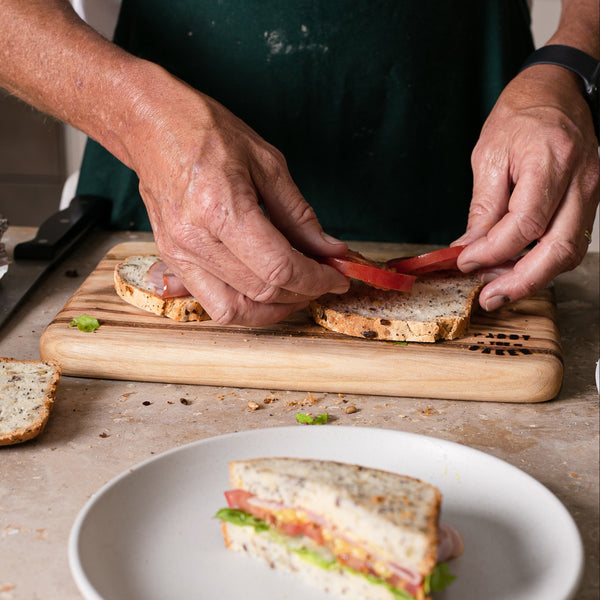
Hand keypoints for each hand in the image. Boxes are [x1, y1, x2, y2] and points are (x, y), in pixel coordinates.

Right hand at [128, 69, 348, 325]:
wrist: (151, 126)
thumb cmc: (207, 133)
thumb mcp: (267, 164)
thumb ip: (300, 215)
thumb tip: (329, 250)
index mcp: (222, 208)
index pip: (279, 267)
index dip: (316, 279)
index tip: (337, 277)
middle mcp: (196, 239)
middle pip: (262, 291)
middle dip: (304, 292)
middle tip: (323, 278)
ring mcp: (179, 254)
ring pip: (236, 310)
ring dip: (274, 309)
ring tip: (297, 291)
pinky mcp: (171, 260)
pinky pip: (212, 305)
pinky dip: (245, 306)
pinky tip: (264, 290)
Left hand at [454, 64, 598, 310]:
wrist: (559, 91)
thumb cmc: (522, 114)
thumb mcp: (489, 154)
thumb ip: (484, 205)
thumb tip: (470, 246)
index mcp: (550, 161)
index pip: (525, 223)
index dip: (493, 250)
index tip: (465, 261)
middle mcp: (580, 181)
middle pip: (558, 248)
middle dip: (520, 281)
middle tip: (488, 297)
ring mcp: (591, 192)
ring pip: (570, 252)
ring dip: (533, 278)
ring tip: (498, 288)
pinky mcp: (589, 202)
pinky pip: (571, 242)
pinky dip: (544, 263)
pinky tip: (517, 269)